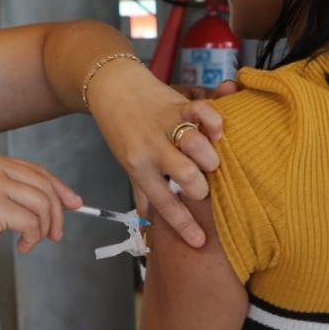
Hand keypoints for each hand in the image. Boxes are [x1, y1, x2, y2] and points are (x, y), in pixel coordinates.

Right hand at [0, 152, 81, 280]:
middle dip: (57, 212)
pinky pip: (31, 222)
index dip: (58, 188)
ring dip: (44, 228)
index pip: (35, 170)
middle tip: (56, 234)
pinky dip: (33, 238)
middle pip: (43, 185)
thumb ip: (13, 194)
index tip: (73, 203)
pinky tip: (22, 246)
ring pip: (41, 203)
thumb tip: (56, 201)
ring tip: (32, 242)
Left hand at [89, 62, 234, 247]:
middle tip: (205, 187)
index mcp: (139, 168)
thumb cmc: (122, 129)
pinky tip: (217, 131)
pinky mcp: (177, 104)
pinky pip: (200, 111)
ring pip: (195, 146)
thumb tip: (148, 225)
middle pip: (187, 177)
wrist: (111, 87)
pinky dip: (213, 121)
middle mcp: (152, 149)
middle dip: (202, 188)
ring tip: (211, 162)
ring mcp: (165, 126)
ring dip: (210, 157)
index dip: (183, 226)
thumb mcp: (127, 163)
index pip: (163, 204)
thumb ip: (143, 192)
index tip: (200, 242)